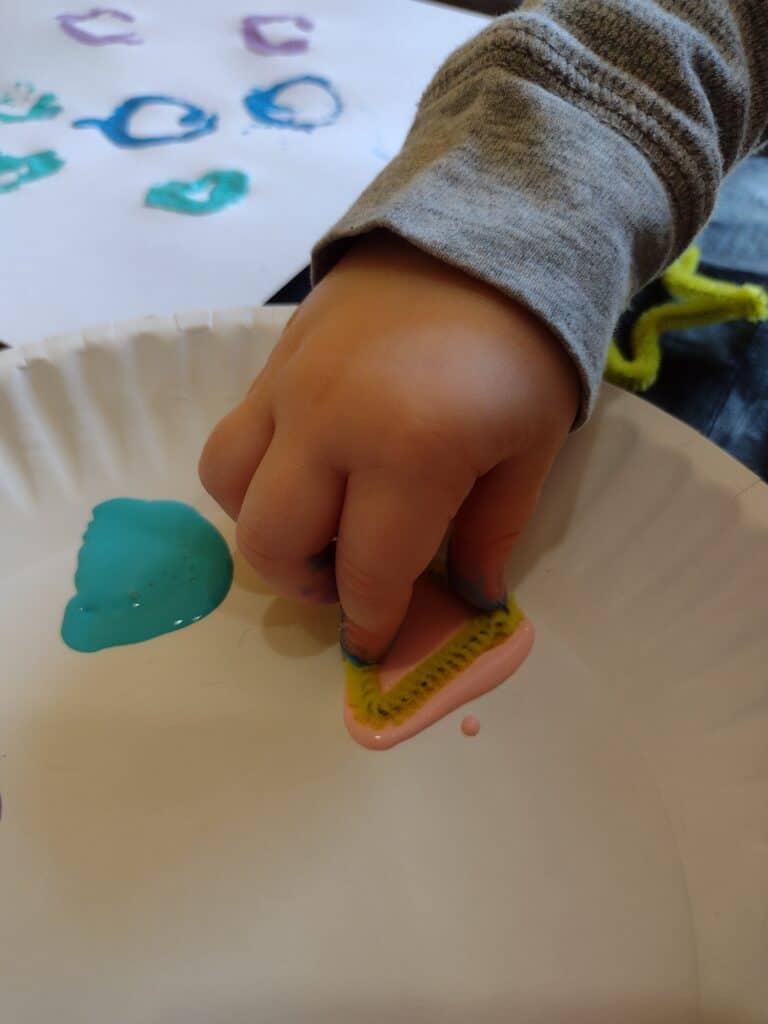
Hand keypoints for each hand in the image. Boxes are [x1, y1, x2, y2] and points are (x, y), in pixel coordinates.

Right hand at [199, 232, 579, 661]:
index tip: (376, 638)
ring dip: (267, 526)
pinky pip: (234, 434)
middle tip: (349, 581)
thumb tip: (468, 599)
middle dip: (306, 585)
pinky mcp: (272, 359)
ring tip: (319, 523)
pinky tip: (310, 466)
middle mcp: (329, 426)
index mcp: (408, 455)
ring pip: (229, 487)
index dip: (372, 620)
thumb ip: (493, 532)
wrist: (488, 230)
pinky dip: (257, 474)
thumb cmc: (526, 348)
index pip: (367, 572)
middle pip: (271, 542)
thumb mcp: (531, 448)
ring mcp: (289, 388)